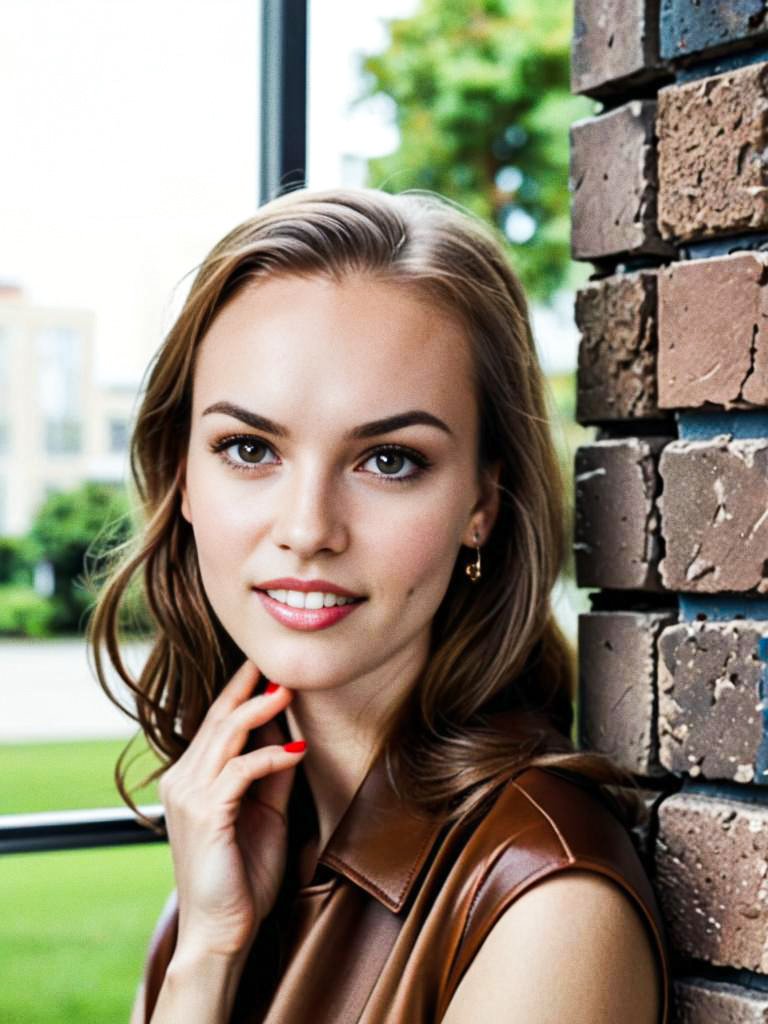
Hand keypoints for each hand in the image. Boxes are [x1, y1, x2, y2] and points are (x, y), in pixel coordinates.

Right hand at [157, 659, 305, 956]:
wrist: (222, 932)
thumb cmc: (242, 875)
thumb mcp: (265, 813)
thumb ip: (271, 773)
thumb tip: (290, 733)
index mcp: (190, 777)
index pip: (215, 722)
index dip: (241, 691)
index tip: (268, 667)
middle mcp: (181, 779)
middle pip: (217, 717)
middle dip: (248, 686)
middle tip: (276, 662)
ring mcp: (188, 795)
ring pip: (225, 734)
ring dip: (260, 710)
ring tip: (287, 692)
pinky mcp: (205, 813)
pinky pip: (242, 770)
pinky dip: (272, 756)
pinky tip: (297, 752)